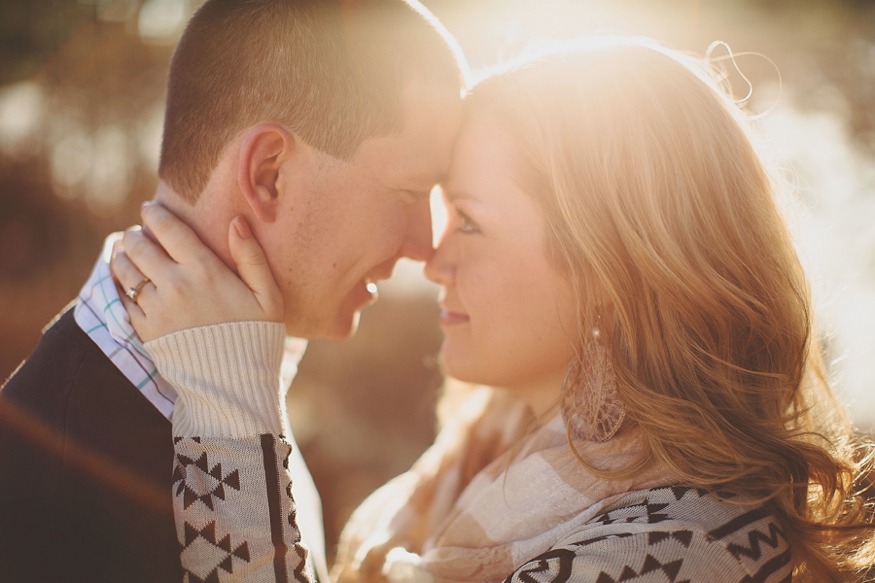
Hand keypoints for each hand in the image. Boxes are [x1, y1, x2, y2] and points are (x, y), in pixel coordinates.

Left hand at [111, 202, 282, 342]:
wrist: (234, 384)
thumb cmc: (257, 336)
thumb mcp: (268, 296)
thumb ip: (252, 256)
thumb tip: (236, 221)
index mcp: (205, 271)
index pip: (169, 230)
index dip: (155, 214)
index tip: (149, 208)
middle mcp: (175, 285)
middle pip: (140, 246)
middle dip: (135, 233)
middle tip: (137, 231)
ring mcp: (157, 308)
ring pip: (126, 270)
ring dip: (122, 255)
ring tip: (126, 251)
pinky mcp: (145, 330)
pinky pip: (123, 298)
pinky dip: (119, 284)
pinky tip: (126, 280)